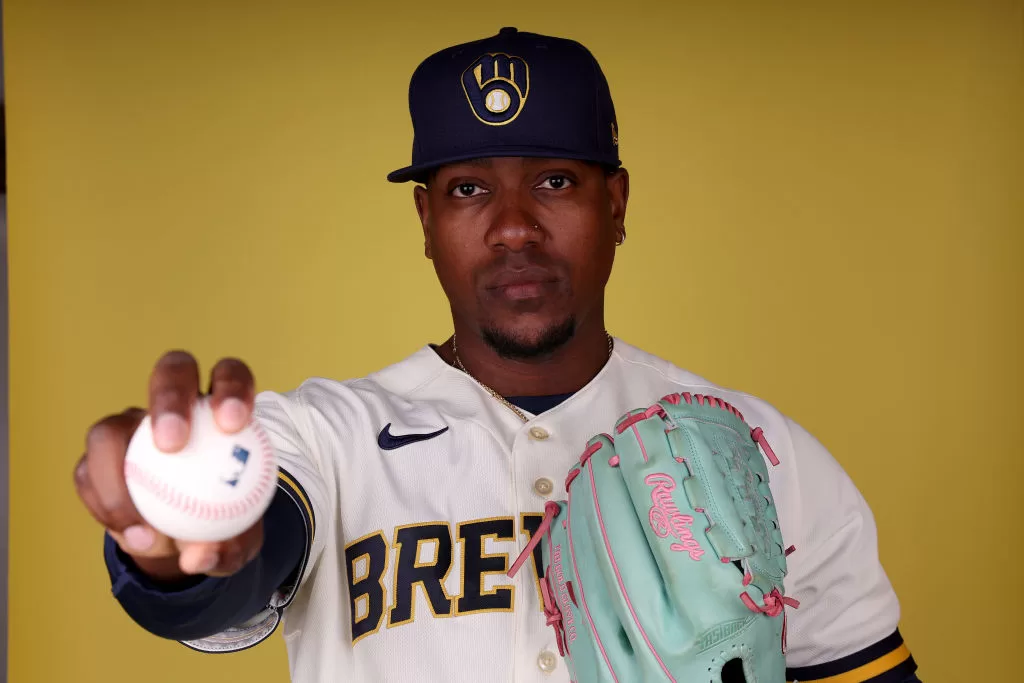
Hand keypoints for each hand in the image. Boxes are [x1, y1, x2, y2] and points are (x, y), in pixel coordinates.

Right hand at [74, 351, 262, 581]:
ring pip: (109, 429)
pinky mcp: (96, 459)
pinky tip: (130, 536)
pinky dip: (105, 508)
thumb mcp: (238, 544)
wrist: (184, 537)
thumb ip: (228, 547)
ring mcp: (129, 428)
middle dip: (169, 398)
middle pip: (171, 372)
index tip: (233, 424)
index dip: (231, 388)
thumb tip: (200, 555)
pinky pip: (87, 475)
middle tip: (173, 444)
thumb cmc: (224, 526)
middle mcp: (174, 405)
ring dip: (116, 477)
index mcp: (220, 408)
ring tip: (142, 526)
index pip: (229, 375)